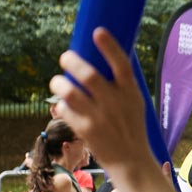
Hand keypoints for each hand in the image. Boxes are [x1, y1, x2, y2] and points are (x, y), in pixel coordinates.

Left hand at [49, 28, 145, 170]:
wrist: (130, 160)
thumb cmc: (130, 128)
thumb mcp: (134, 103)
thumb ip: (120, 86)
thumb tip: (98, 64)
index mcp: (131, 92)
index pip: (121, 63)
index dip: (109, 46)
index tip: (97, 32)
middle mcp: (114, 102)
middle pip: (88, 75)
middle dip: (71, 62)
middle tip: (65, 57)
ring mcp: (98, 117)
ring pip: (70, 92)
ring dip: (58, 83)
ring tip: (56, 81)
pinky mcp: (85, 130)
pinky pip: (65, 110)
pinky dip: (60, 105)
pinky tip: (62, 104)